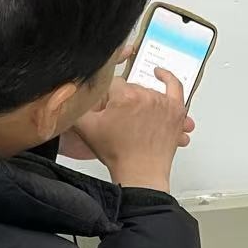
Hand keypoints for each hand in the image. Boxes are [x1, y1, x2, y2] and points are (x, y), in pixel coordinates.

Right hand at [71, 71, 194, 191]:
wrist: (140, 173)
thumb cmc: (118, 154)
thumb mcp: (86, 128)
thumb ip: (75, 106)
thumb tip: (71, 93)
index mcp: (124, 96)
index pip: (112, 83)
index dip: (108, 97)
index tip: (108, 109)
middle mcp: (146, 95)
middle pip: (131, 88)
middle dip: (124, 101)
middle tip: (121, 121)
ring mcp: (164, 103)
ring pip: (147, 90)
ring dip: (140, 101)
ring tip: (136, 120)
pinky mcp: (176, 111)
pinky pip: (175, 87)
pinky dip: (168, 78)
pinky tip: (160, 74)